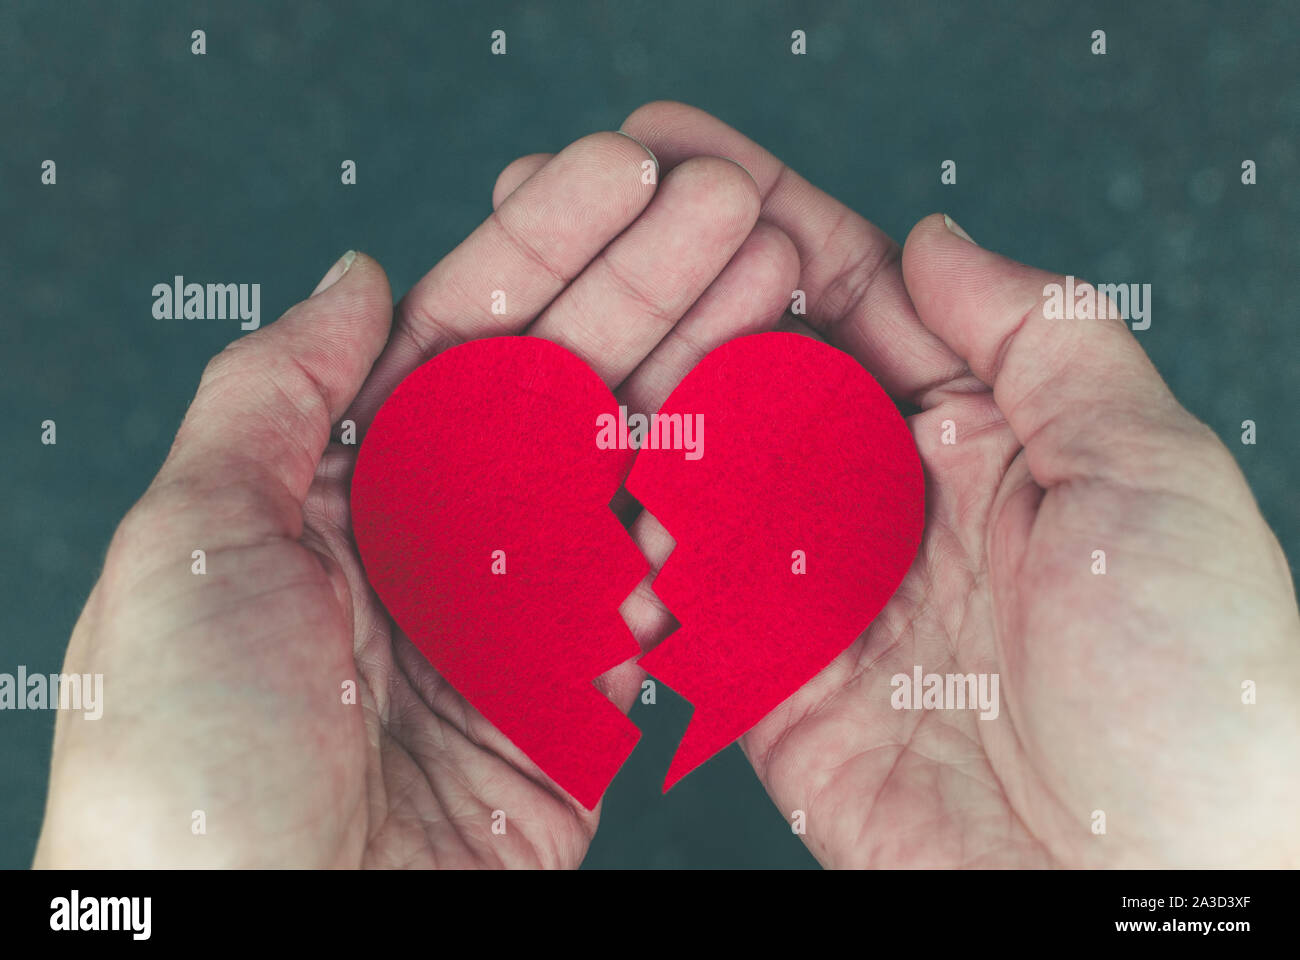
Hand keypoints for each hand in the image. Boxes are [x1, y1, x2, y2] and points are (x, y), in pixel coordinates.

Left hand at [35, 131, 801, 866]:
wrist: (261, 940)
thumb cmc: (192, 758)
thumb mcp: (196, 542)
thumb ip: (272, 396)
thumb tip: (355, 279)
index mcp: (348, 485)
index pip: (465, 333)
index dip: (548, 244)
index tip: (628, 171)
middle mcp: (441, 537)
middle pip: (570, 381)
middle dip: (655, 284)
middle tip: (741, 209)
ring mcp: (522, 613)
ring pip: (632, 467)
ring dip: (706, 374)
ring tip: (778, 288)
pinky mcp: (582, 699)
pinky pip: (666, 591)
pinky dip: (720, 515)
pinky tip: (771, 431)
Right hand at [617, 102, 1299, 866]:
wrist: (1155, 896)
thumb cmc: (1194, 691)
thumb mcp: (1150, 477)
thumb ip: (1042, 344)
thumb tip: (936, 238)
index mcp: (987, 443)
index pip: (857, 301)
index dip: (766, 218)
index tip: (675, 153)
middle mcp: (896, 509)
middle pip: (763, 376)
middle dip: (672, 294)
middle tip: (579, 220)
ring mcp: (827, 598)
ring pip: (706, 479)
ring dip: (633, 405)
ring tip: (543, 329)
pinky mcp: (779, 691)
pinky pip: (686, 604)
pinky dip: (627, 549)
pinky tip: (560, 481)